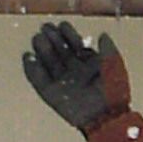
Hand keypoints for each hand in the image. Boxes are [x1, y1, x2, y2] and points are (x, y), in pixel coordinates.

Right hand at [23, 19, 126, 133]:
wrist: (106, 116)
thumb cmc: (113, 91)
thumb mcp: (114, 66)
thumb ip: (108, 49)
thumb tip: (102, 34)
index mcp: (88, 65)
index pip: (75, 46)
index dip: (68, 34)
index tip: (62, 24)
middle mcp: (73, 72)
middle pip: (59, 51)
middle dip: (53, 39)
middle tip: (45, 27)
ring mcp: (62, 83)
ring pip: (48, 63)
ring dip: (42, 50)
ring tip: (37, 38)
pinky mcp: (51, 95)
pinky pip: (38, 80)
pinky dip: (32, 69)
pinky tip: (27, 56)